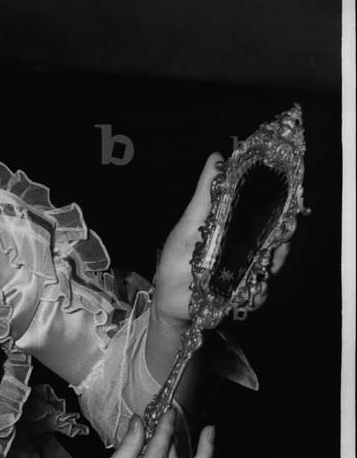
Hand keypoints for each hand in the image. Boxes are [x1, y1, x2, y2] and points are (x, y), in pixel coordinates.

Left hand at [154, 152, 291, 325]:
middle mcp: (246, 250)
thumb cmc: (177, 261)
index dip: (281, 207)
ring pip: (272, 267)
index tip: (289, 199)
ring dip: (271, 267)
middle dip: (282, 239)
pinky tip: (251, 290)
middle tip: (279, 239)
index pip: (267, 214)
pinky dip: (258, 293)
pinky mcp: (242, 295)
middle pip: (278, 240)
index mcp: (236, 229)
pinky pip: (259, 293)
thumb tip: (216, 158)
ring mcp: (247, 273)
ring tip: (263, 267)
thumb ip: (205, 195)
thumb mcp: (189, 224)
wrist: (167, 299)